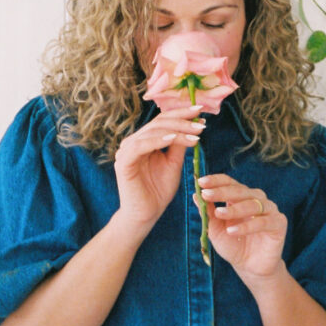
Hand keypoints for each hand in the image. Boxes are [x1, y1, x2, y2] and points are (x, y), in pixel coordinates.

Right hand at [114, 105, 204, 239]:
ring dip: (176, 129)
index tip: (201, 110)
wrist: (146, 214)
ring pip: (153, 131)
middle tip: (202, 121)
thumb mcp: (174, 164)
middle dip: (183, 119)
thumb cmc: (159, 191)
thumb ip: (179, 145)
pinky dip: (158, 140)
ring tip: (196, 132)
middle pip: (159, 122)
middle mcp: (134, 142)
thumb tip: (194, 125)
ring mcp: (126, 150)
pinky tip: (174, 138)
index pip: (163, 120)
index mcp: (144, 140)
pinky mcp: (124, 161)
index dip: (182, 113)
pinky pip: (141, 145)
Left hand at [196, 174, 286, 281]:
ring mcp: (269, 210)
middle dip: (222, 192)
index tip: (201, 182)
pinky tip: (232, 231)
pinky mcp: (279, 223)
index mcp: (241, 197)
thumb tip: (195, 195)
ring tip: (219, 214)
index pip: (229, 183)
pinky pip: (263, 222)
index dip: (216, 181)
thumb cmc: (233, 245)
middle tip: (206, 194)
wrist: (250, 267)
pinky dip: (247, 226)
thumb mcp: (215, 230)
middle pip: (240, 190)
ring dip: (234, 209)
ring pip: (252, 204)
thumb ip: (208, 213)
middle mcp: (257, 199)